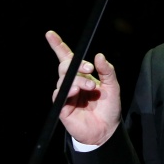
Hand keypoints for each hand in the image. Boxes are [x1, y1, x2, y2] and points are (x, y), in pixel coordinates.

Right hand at [47, 30, 121, 146]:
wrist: (107, 130)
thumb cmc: (109, 108)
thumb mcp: (113, 86)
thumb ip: (107, 71)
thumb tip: (99, 56)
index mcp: (83, 75)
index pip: (68, 57)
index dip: (58, 45)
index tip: (50, 34)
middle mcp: (73, 82)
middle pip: (65, 65)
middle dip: (76, 64)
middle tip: (89, 69)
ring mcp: (66, 94)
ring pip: (64, 78)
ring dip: (78, 79)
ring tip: (90, 87)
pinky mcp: (62, 107)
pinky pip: (59, 94)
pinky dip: (68, 89)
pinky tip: (76, 91)